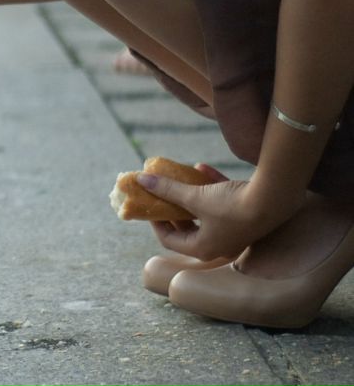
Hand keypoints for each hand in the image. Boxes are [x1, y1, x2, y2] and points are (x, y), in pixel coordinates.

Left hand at [139, 165, 304, 260]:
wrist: (275, 199)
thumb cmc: (231, 206)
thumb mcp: (194, 197)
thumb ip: (167, 189)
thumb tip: (142, 180)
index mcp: (203, 248)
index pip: (169, 240)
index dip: (154, 221)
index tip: (148, 203)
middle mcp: (218, 244)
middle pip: (186, 227)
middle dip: (172, 207)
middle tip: (160, 192)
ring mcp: (233, 231)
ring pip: (203, 213)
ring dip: (190, 195)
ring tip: (178, 178)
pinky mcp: (244, 216)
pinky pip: (221, 203)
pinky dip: (210, 187)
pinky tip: (201, 167)